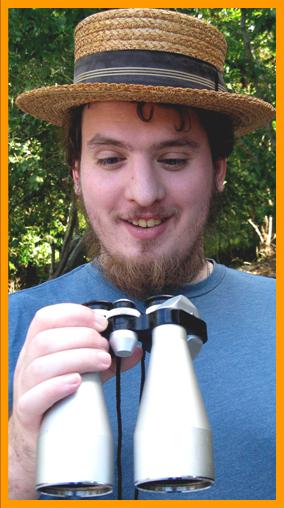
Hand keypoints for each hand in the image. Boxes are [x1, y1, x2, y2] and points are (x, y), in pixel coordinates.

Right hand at [9, 303, 142, 497]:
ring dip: (77, 358)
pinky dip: (57, 386)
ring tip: (103, 362)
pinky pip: (34, 397)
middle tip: (106, 348)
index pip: (46, 317)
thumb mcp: (82, 370)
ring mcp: (24, 388)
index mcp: (37, 346)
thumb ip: (105, 357)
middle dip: (83, 337)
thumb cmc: (59, 398)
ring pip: (41, 365)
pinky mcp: (27, 414)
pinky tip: (77, 383)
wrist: (36, 439)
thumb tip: (134, 348)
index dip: (74, 314)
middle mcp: (27, 363)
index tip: (101, 322)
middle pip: (46, 340)